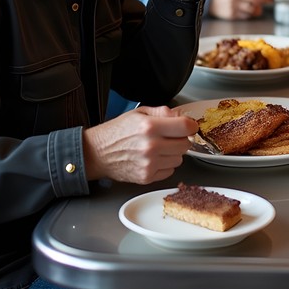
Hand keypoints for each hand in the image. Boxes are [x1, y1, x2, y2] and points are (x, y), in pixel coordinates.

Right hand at [81, 106, 197, 183]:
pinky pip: (170, 171)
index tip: (190, 126)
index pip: (185, 127)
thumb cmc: (117, 132)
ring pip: (179, 159)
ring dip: (173, 153)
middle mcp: (151, 146)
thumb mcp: (139, 113)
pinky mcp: (147, 177)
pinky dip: (165, 165)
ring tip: (158, 148)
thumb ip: (163, 112)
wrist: (97, 153)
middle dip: (180, 139)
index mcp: (150, 126)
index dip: (191, 125)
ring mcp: (149, 164)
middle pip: (185, 144)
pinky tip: (153, 158)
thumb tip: (182, 116)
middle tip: (169, 137)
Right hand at [210, 0, 271, 19]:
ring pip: (252, 8)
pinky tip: (249, 12)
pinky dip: (251, 14)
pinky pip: (246, 16)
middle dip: (265, 1)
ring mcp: (232, 5)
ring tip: (259, 8)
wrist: (211, 1)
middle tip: (269, 2)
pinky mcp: (231, 14)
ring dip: (258, 9)